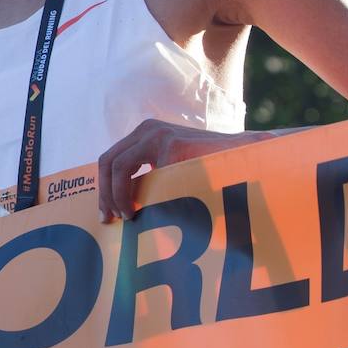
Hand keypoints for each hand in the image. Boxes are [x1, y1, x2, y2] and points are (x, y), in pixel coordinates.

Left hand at [97, 120, 271, 221]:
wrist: (245, 157)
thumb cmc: (207, 170)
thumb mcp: (170, 169)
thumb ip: (146, 177)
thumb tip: (115, 203)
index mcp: (144, 134)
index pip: (109, 159)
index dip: (103, 187)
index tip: (107, 214)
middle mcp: (148, 129)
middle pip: (107, 161)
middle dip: (104, 192)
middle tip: (109, 218)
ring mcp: (158, 134)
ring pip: (119, 166)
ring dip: (117, 194)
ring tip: (128, 216)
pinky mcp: (171, 145)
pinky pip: (142, 175)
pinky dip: (138, 196)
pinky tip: (144, 211)